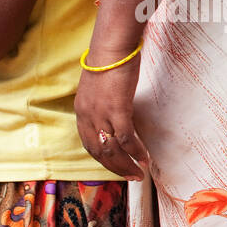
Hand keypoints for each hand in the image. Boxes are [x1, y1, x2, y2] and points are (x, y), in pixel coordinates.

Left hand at [74, 46, 149, 180]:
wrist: (111, 49)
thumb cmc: (109, 63)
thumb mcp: (100, 88)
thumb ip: (103, 104)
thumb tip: (115, 115)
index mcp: (82, 111)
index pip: (89, 144)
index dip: (103, 160)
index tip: (117, 167)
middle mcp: (88, 116)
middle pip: (99, 152)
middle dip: (115, 168)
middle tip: (131, 177)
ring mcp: (101, 114)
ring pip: (111, 150)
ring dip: (126, 164)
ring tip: (139, 173)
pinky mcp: (117, 110)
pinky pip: (125, 138)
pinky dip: (135, 151)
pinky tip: (144, 157)